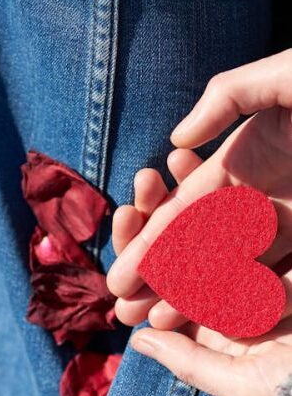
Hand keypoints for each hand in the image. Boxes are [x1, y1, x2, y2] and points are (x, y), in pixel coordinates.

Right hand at [107, 49, 291, 330]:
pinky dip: (250, 299)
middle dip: (161, 277)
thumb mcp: (291, 73)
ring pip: (235, 268)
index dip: (150, 242)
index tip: (120, 273)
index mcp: (247, 159)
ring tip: (156, 322)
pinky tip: (216, 321)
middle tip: (124, 307)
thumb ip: (229, 96)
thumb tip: (176, 137)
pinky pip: (284, 277)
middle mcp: (264, 196)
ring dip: (194, 295)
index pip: (186, 209)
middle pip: (201, 246)